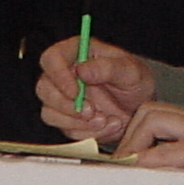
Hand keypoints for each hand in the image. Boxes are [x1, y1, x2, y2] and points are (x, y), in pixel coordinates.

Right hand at [36, 36, 155, 144]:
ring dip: (76, 121)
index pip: (52, 58)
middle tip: (92, 112)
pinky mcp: (67, 119)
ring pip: (50, 112)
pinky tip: (105, 126)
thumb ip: (108, 67)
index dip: (58, 75)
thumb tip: (82, 69)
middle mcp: (65, 73)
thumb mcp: (130, 72)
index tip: (75, 92)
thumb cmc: (135, 82)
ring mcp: (63, 97)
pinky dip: (85, 132)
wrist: (139, 109)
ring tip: (104, 120)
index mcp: (78, 52)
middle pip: (44, 88)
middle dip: (67, 105)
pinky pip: (65, 129)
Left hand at [116, 103, 183, 171]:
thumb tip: (154, 161)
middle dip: (131, 134)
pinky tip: (142, 168)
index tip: (128, 151)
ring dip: (136, 143)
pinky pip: (168, 152)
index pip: (156, 110)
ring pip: (154, 121)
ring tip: (130, 164)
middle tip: (125, 158)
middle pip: (150, 110)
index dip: (136, 129)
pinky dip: (150, 159)